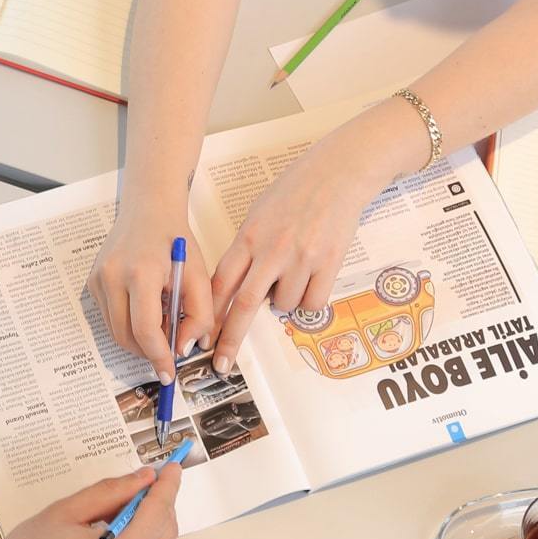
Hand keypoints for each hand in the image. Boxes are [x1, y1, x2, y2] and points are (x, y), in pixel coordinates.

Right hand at [0, 464, 182, 538]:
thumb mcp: (62, 514)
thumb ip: (108, 493)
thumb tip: (141, 479)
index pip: (158, 514)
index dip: (167, 486)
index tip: (172, 468)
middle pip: (166, 537)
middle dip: (162, 506)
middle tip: (146, 486)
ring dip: (152, 532)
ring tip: (124, 514)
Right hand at [91, 197, 203, 379]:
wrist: (149, 210)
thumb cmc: (174, 240)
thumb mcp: (199, 275)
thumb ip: (200, 315)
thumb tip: (185, 347)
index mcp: (141, 272)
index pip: (144, 329)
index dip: (158, 356)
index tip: (169, 372)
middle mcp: (112, 276)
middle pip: (125, 337)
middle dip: (148, 351)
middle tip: (169, 349)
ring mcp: (98, 279)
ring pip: (115, 331)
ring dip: (138, 338)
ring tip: (161, 319)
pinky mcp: (92, 282)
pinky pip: (109, 317)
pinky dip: (128, 323)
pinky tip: (145, 307)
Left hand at [204, 127, 388, 368]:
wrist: (338, 174)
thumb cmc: (296, 191)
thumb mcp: (258, 214)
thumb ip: (246, 250)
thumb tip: (232, 288)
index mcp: (248, 237)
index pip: (219, 285)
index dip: (206, 316)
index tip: (199, 338)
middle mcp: (271, 251)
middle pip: (242, 306)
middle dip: (229, 340)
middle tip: (221, 364)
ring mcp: (300, 258)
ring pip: (283, 306)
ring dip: (282, 303)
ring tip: (292, 275)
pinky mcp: (328, 264)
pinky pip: (312, 303)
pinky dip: (309, 301)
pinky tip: (311, 279)